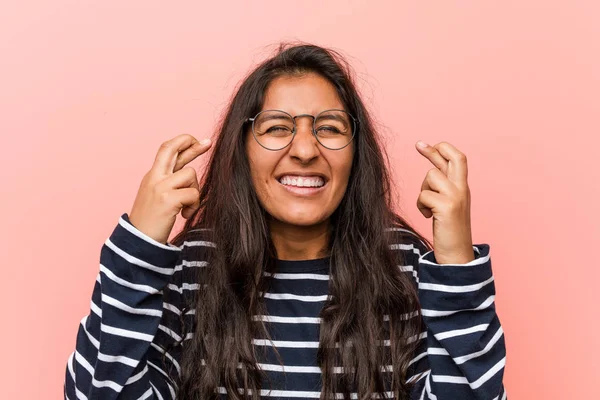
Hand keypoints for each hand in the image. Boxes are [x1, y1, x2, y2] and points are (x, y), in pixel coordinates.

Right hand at [129, 134, 211, 243]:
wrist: (138, 241)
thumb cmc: (151, 221)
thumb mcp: (157, 195)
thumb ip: (170, 182)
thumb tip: (189, 172)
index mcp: (152, 175)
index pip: (166, 150)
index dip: (182, 142)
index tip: (197, 140)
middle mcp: (154, 177)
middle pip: (172, 149)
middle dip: (192, 144)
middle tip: (208, 143)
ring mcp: (160, 187)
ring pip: (190, 175)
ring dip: (195, 191)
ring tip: (187, 207)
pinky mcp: (167, 199)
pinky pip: (193, 194)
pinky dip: (194, 205)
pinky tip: (185, 215)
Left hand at [415, 141, 473, 264]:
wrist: (457, 254)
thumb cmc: (449, 230)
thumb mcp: (448, 204)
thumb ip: (443, 188)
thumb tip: (431, 172)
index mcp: (463, 187)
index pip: (457, 159)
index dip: (442, 149)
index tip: (424, 144)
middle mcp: (462, 189)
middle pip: (453, 158)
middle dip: (434, 150)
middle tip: (418, 144)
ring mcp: (456, 196)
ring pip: (431, 176)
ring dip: (423, 190)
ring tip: (428, 207)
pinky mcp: (447, 206)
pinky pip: (424, 195)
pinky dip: (421, 206)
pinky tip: (428, 216)